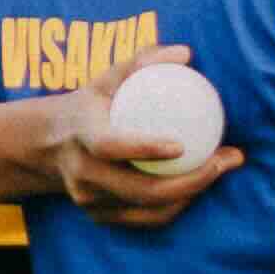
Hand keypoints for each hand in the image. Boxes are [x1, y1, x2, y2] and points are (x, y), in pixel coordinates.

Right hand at [47, 65, 239, 227]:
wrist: (50, 145)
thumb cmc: (92, 104)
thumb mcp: (107, 78)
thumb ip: (143, 61)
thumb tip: (184, 54)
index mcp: (81, 137)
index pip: (109, 147)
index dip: (143, 149)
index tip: (180, 144)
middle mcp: (83, 175)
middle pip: (139, 191)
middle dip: (189, 181)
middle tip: (223, 160)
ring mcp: (91, 202)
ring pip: (149, 210)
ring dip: (192, 194)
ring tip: (222, 169)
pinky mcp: (101, 217)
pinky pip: (147, 219)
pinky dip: (177, 205)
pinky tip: (203, 184)